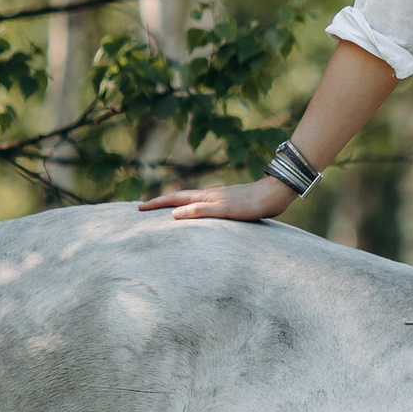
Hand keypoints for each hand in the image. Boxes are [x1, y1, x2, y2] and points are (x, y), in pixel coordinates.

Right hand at [138, 178, 293, 221]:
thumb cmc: (250, 204)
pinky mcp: (229, 203)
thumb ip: (200, 212)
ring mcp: (219, 198)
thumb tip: (173, 214)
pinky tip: (198, 215)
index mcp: (205, 196)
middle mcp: (209, 195)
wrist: (273, 195)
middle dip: (161, 203)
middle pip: (180, 198)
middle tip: (144, 209)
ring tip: (165, 213)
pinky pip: (203, 207)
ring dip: (176, 206)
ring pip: (191, 202)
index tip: (139, 208)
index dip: (157, 203)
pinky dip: (193, 210)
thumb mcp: (223, 210)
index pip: (175, 199)